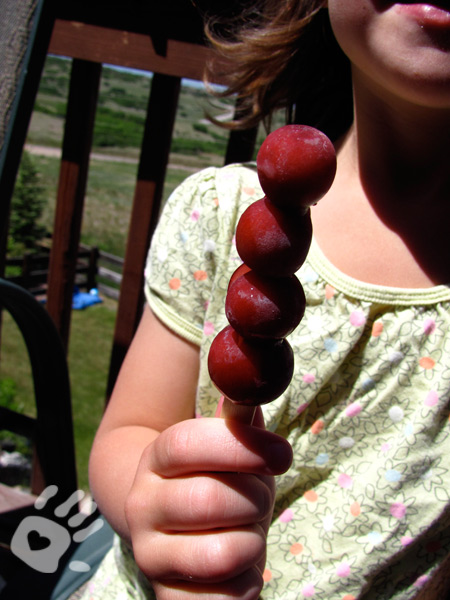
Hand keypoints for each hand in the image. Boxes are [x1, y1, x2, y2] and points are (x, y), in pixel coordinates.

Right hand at [124, 410, 291, 598]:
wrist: (175, 530)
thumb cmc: (215, 479)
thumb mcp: (226, 449)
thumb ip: (239, 422)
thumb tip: (252, 383)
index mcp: (156, 457)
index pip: (188, 444)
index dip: (240, 447)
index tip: (283, 453)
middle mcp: (141, 504)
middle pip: (208, 499)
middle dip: (255, 499)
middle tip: (262, 499)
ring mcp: (149, 555)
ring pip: (220, 553)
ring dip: (252, 542)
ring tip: (246, 531)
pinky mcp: (167, 597)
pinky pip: (224, 598)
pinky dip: (246, 582)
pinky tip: (238, 566)